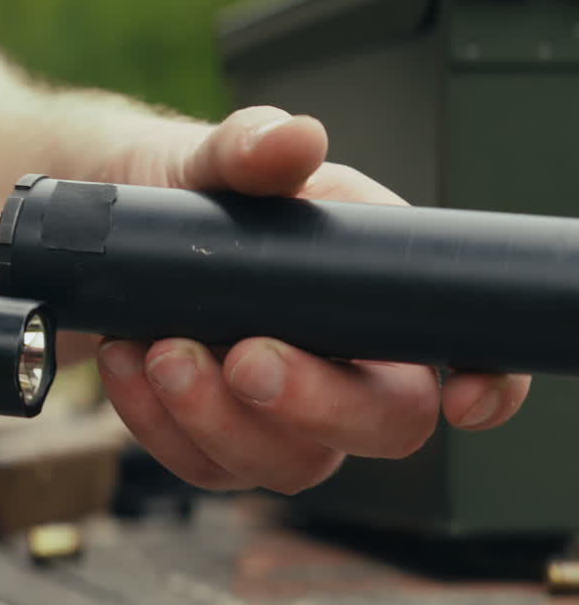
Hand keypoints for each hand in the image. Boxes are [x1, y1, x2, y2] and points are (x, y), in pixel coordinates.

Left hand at [95, 106, 530, 493]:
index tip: (458, 396)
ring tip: (158, 351)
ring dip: (218, 419)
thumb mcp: (222, 157)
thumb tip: (290, 139)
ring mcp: (282, 417)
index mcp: (378, 293)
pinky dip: (158, 422)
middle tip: (244, 356)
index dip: (487, 385)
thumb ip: (256, 144)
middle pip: (381, 427)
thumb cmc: (200, 192)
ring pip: (285, 464)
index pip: (462, 353)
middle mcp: (346, 367)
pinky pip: (202, 465)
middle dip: (314, 404)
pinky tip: (125, 362)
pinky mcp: (215, 442)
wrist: (118, 229)